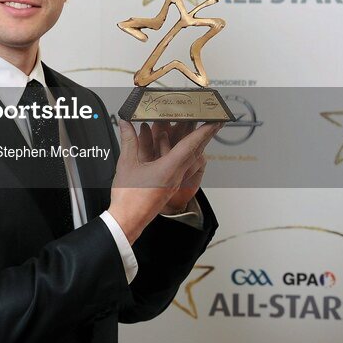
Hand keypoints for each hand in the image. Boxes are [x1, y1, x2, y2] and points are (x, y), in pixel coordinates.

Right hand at [108, 118, 221, 243]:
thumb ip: (129, 141)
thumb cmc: (129, 197)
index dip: (203, 132)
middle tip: (215, 123)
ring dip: (195, 143)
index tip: (214, 122)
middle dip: (205, 135)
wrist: (128, 220)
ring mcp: (174, 181)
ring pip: (189, 158)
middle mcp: (176, 175)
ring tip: (200, 130)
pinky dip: (182, 153)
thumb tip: (126, 124)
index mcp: (169, 169)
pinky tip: (175, 146)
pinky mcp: (170, 185)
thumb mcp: (127, 164)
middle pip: (195, 151)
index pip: (190, 146)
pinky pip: (181, 165)